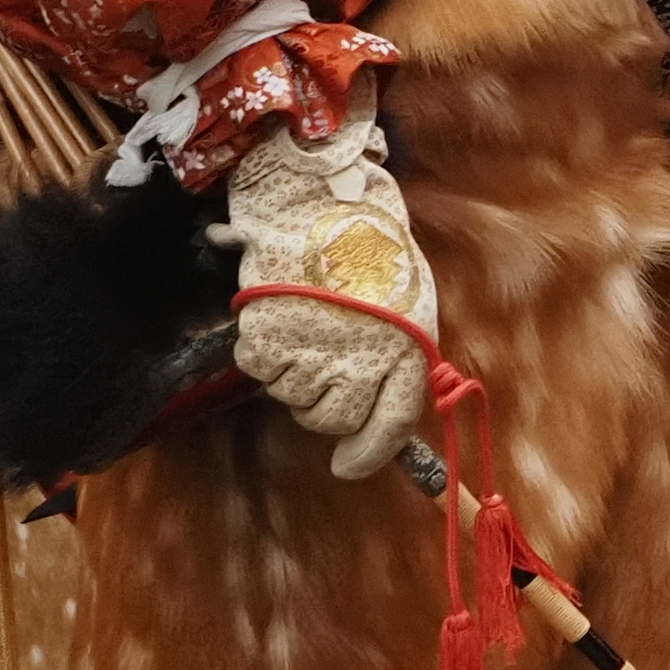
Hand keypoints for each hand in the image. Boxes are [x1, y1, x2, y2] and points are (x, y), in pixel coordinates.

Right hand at [215, 93, 435, 479]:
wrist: (322, 204)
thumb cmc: (371, 252)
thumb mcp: (408, 304)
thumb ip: (400, 361)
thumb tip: (386, 421)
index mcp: (406, 348)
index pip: (389, 427)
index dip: (369, 454)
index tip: (349, 464)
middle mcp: (360, 359)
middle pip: (332, 419)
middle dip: (328, 402)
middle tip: (329, 360)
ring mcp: (312, 355)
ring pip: (292, 397)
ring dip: (296, 372)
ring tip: (309, 323)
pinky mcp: (266, 343)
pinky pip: (260, 372)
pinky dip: (267, 352)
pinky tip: (283, 316)